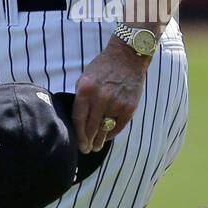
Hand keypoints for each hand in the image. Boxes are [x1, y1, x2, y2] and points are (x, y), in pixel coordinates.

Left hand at [72, 39, 148, 153]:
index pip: (78, 120)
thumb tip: (77, 121)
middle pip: (91, 128)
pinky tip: (108, 137)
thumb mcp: (84, 79)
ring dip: (100, 141)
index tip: (78, 144)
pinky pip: (119, 126)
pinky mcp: (130, 106)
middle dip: (88, 142)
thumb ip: (80, 99)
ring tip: (96, 147)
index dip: (78, 135)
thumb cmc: (101, 69)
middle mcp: (101, 98)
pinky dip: (113, 133)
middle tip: (86, 150)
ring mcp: (116, 103)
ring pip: (106, 129)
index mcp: (85, 91)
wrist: (127, 57)